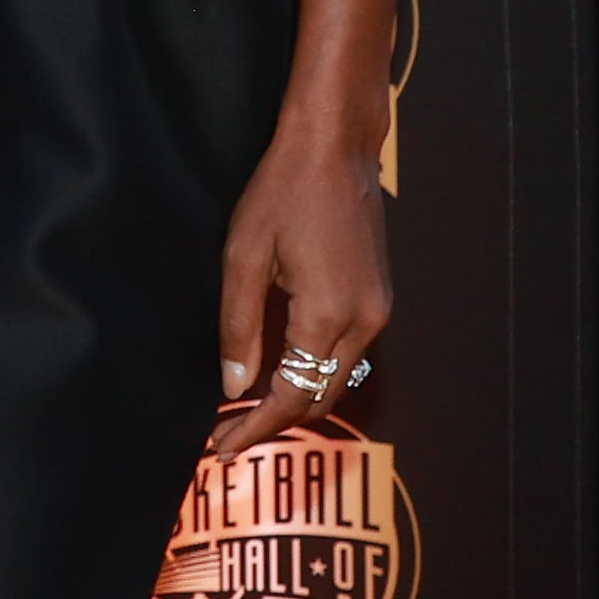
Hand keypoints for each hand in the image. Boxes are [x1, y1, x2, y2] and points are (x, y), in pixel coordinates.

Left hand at [207, 121, 389, 457]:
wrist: (336, 150)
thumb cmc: (283, 193)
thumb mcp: (243, 257)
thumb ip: (239, 326)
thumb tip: (234, 387)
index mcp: (327, 316)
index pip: (290, 396)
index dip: (254, 428)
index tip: (221, 448)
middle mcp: (363, 323)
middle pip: (318, 398)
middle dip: (274, 423)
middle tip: (226, 436)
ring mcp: (377, 312)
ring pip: (335, 380)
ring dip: (295, 400)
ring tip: (246, 412)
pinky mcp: (378, 299)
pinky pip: (345, 354)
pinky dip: (312, 373)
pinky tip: (279, 371)